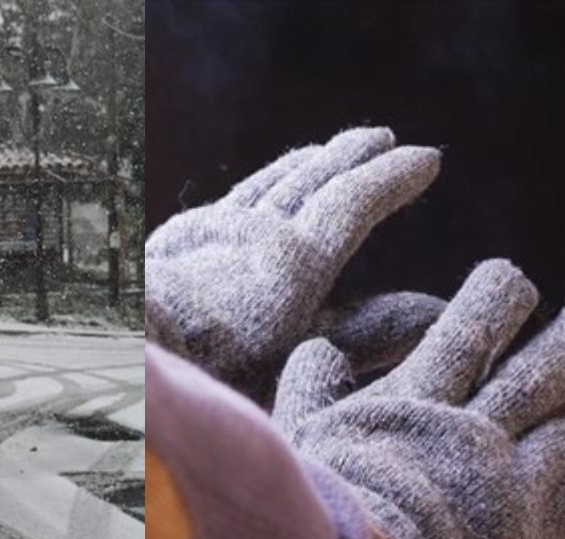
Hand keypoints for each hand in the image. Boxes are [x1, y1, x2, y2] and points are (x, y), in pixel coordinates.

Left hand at [145, 127, 439, 400]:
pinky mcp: (176, 240)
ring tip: (323, 152)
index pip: (355, 201)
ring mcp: (212, 229)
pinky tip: (252, 197)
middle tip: (379, 138)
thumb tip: (436, 312)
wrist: (128, 351)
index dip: (393, 178)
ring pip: (268, 184)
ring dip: (303, 165)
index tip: (427, 158)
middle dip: (350, 156)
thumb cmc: (219, 375)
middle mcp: (257, 229)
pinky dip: (258, 188)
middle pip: (312, 178)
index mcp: (297, 261)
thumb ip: (368, 335)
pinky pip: (231, 199)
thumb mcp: (302, 362)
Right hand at [274, 260, 564, 538]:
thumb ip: (310, 386)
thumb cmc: (321, 511)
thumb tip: (316, 348)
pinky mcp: (539, 531)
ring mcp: (516, 478)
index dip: (501, 294)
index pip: (473, 325)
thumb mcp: (299, 435)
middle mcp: (478, 428)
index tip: (512, 283)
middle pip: (548, 364)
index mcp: (420, 399)